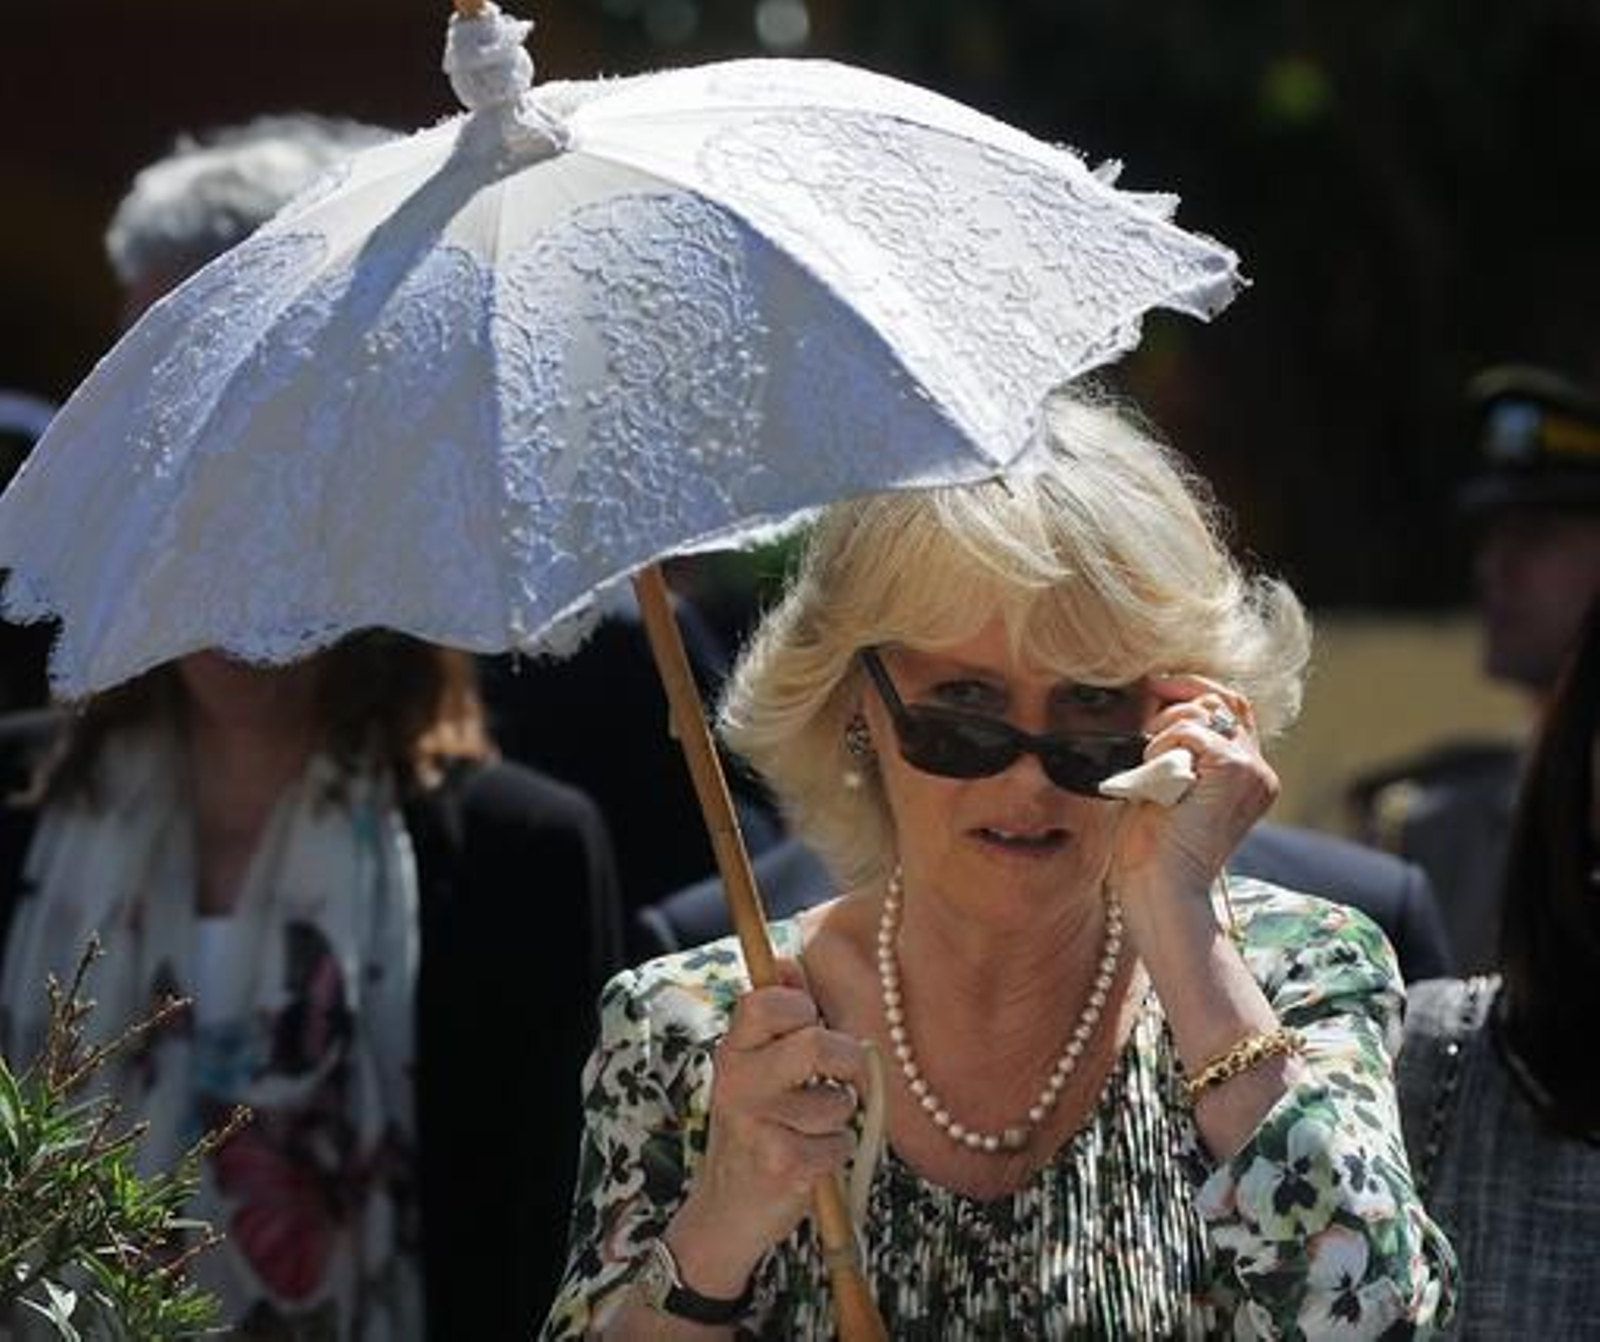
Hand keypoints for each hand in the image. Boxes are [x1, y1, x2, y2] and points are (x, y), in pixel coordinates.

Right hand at [668, 958, 868, 1294]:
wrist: (726, 1210)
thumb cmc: (756, 1125)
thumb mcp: (755, 1066)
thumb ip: (777, 1013)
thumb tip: (787, 959)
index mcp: (733, 1048)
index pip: (768, 1000)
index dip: (803, 1006)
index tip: (809, 1025)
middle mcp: (736, 1080)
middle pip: (817, 1044)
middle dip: (846, 1061)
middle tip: (842, 1076)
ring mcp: (756, 1124)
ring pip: (838, 1101)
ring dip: (841, 1117)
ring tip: (814, 1127)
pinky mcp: (781, 1166)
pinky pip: (840, 1144)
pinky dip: (837, 1153)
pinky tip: (811, 1160)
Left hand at [1113, 672, 1278, 898]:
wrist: (1160, 885)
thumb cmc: (1153, 846)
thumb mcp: (1167, 785)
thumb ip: (1178, 750)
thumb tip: (1157, 701)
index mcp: (1248, 777)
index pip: (1232, 710)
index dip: (1194, 690)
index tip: (1155, 689)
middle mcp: (1259, 772)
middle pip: (1223, 700)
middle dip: (1177, 699)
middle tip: (1144, 724)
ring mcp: (1253, 770)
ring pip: (1206, 711)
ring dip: (1166, 727)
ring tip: (1148, 763)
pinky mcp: (1236, 770)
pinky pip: (1193, 730)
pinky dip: (1164, 743)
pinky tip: (1154, 772)